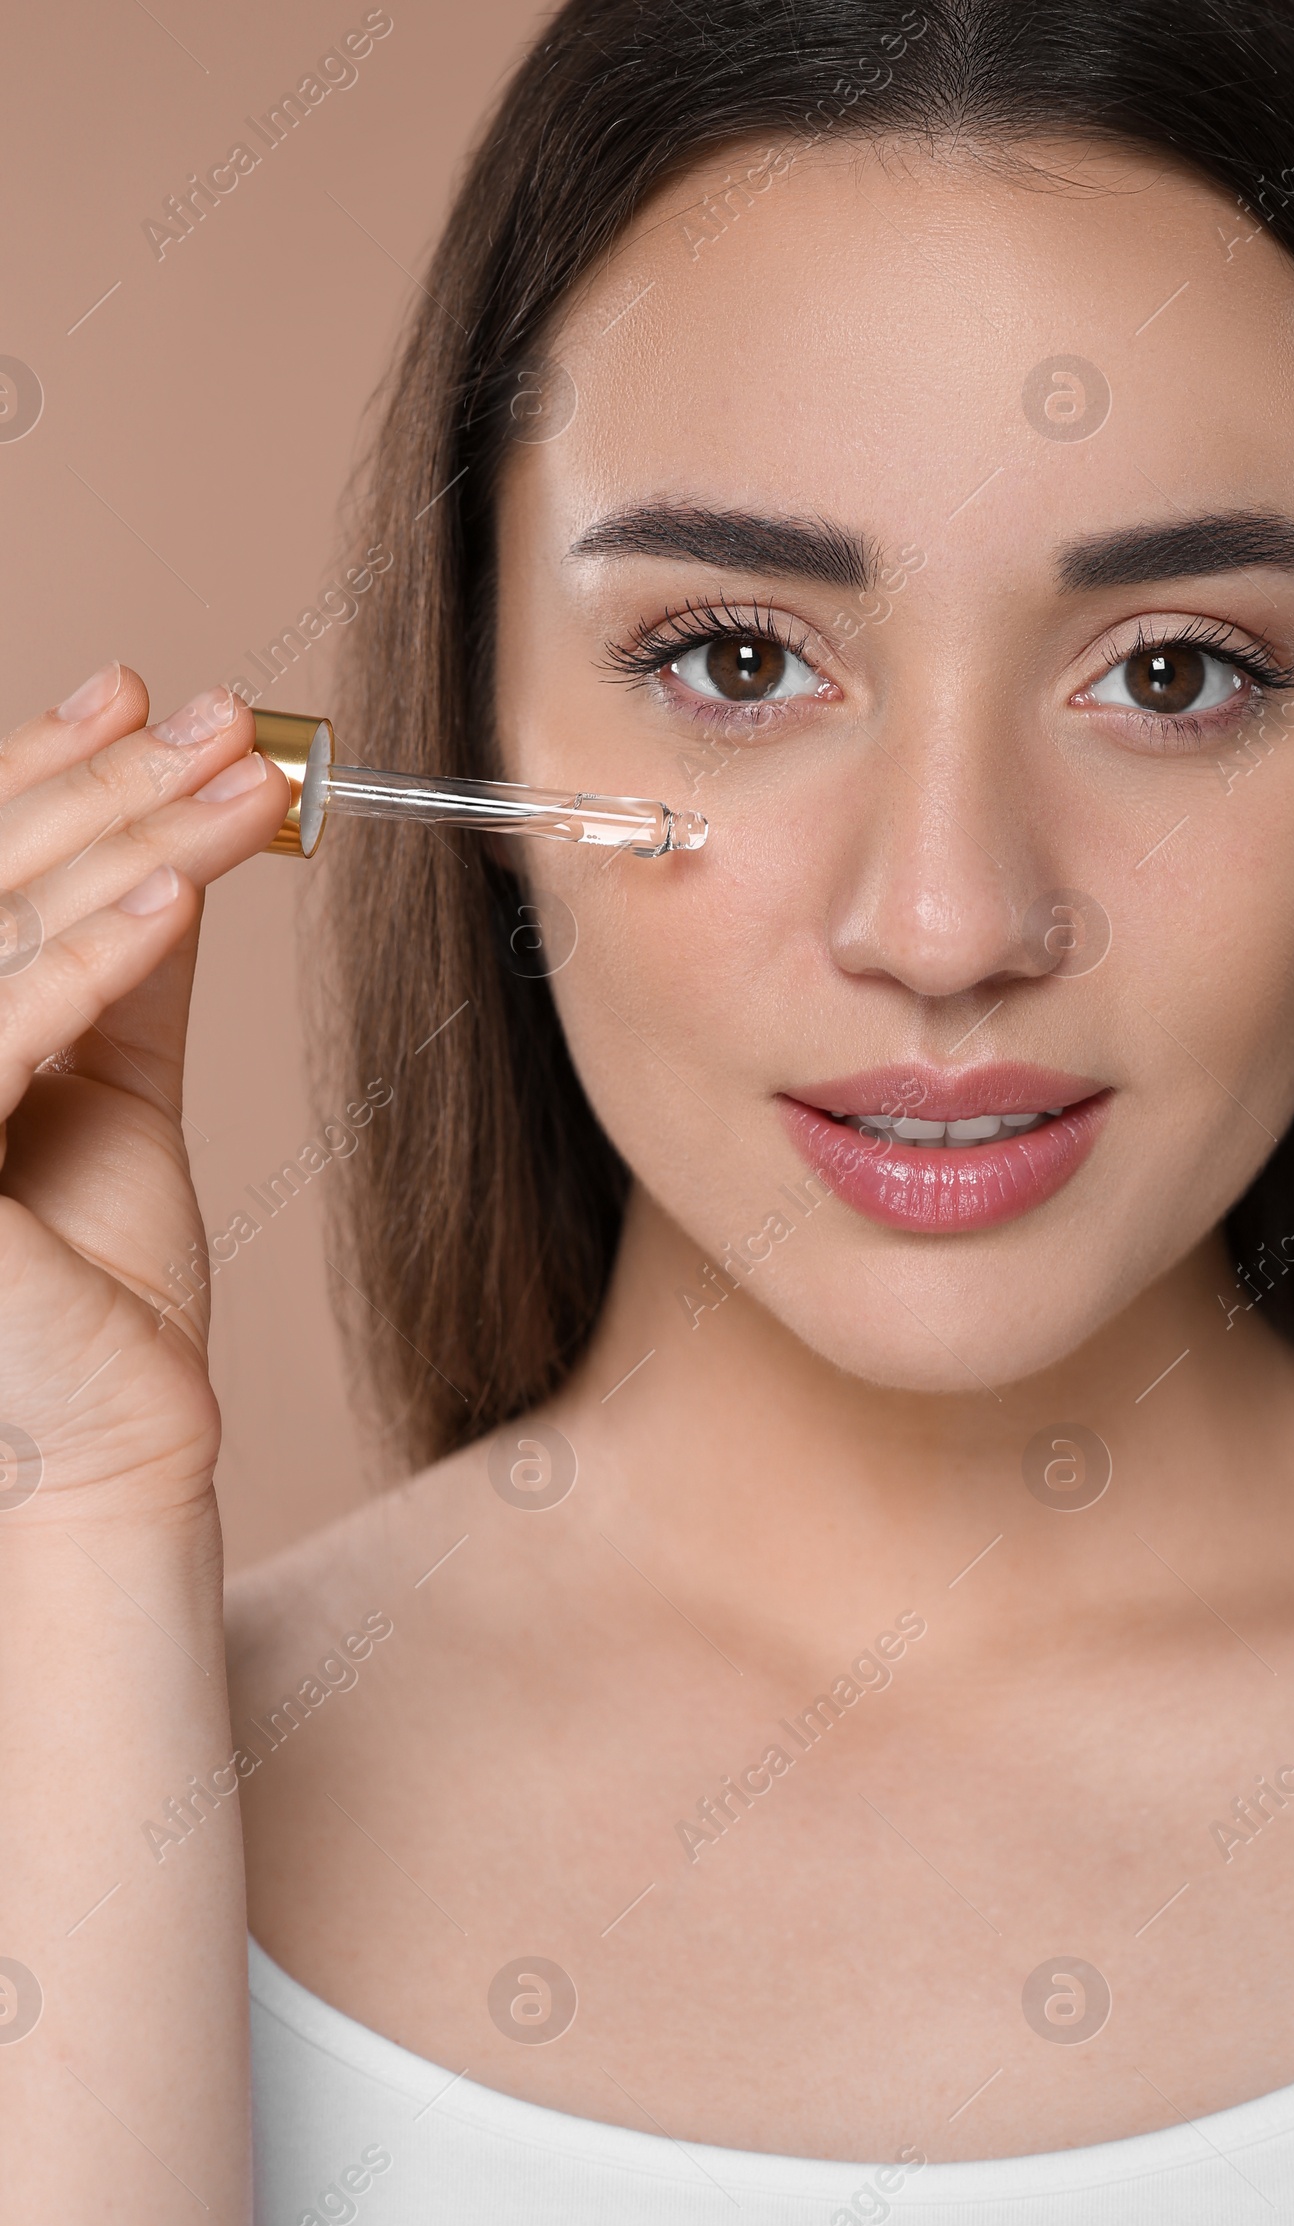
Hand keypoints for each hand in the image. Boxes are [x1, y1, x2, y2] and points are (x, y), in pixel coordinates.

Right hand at [0, 663, 290, 1522]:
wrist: (113, 1437)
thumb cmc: (103, 1286)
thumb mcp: (115, 1095)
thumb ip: (125, 982)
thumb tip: (173, 857)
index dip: (42, 771)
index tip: (138, 694)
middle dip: (108, 784)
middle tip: (223, 724)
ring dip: (132, 845)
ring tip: (242, 790)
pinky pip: (1, 1033)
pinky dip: (94, 960)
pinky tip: (178, 898)